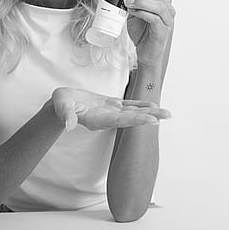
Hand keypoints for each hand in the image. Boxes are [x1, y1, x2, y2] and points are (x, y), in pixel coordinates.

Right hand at [52, 87, 171, 131]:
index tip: (152, 121)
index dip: (137, 120)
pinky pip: (128, 105)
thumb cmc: (60, 105)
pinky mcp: (111, 104)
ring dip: (149, 112)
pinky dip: (140, 104)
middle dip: (150, 117)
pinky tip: (152, 104)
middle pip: (132, 119)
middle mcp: (108, 118)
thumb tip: (68, 125)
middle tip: (168, 116)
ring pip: (133, 112)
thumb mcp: (61, 108)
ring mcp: (111, 112)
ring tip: (166, 113)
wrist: (61, 104)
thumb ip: (66, 116)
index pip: (121, 121)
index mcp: (98, 120)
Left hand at [113, 0, 175, 66]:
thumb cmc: (143, 32)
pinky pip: (154, 18)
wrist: (146, 53)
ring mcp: (167, 19)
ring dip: (139, 0)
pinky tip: (132, 11)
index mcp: (162, 0)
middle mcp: (167, 8)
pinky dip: (142, 12)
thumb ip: (130, 0)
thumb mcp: (134, 12)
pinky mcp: (162, 30)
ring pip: (157, 4)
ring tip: (125, 1)